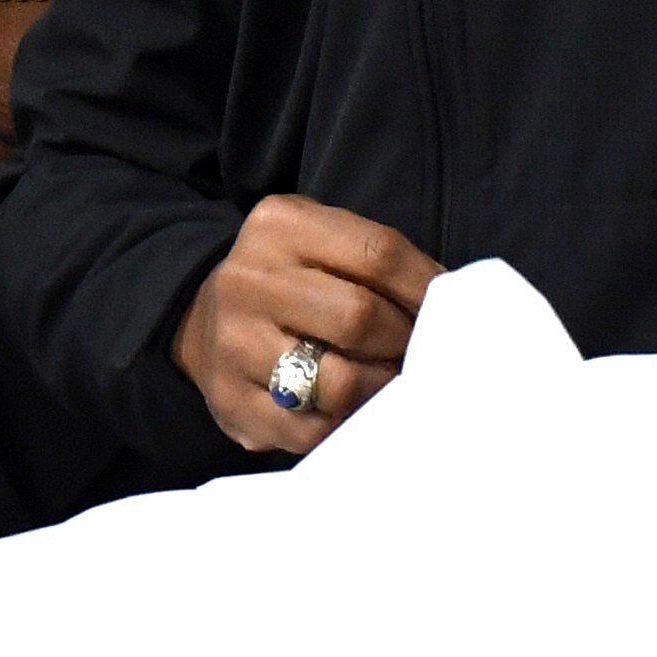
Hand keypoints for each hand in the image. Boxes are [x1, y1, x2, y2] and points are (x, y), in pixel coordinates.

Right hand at [172, 193, 442, 453]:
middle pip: (360, 317)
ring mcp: (234, 345)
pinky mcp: (233, 404)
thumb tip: (453, 308)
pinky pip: (316, 430)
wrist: (203, 322)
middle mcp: (246, 280)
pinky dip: (347, 425)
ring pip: (340, 383)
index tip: (447, 310)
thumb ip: (380, 262)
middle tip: (411, 351)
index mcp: (279, 226)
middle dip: (403, 342)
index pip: (378, 253)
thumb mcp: (324, 241)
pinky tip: (351, 409)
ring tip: (384, 381)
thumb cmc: (292, 282)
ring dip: (379, 389)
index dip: (426, 288)